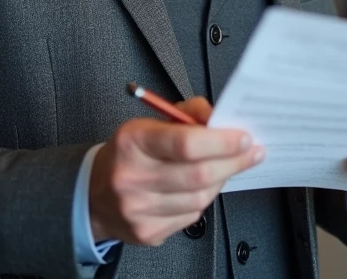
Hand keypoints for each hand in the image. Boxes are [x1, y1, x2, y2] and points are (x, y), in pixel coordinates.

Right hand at [89, 97, 263, 245]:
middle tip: (251, 152)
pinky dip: (203, 200)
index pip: (186, 143)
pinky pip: (192, 216)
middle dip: (233, 162)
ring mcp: (139, 209)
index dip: (222, 142)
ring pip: (200, 198)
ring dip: (220, 181)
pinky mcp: (148, 232)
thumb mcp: (150, 122)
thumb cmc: (130, 153)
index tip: (244, 137)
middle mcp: (132, 177)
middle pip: (199, 174)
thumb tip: (220, 117)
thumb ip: (188, 113)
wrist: (95, 194)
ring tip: (224, 168)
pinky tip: (199, 188)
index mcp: (133, 142)